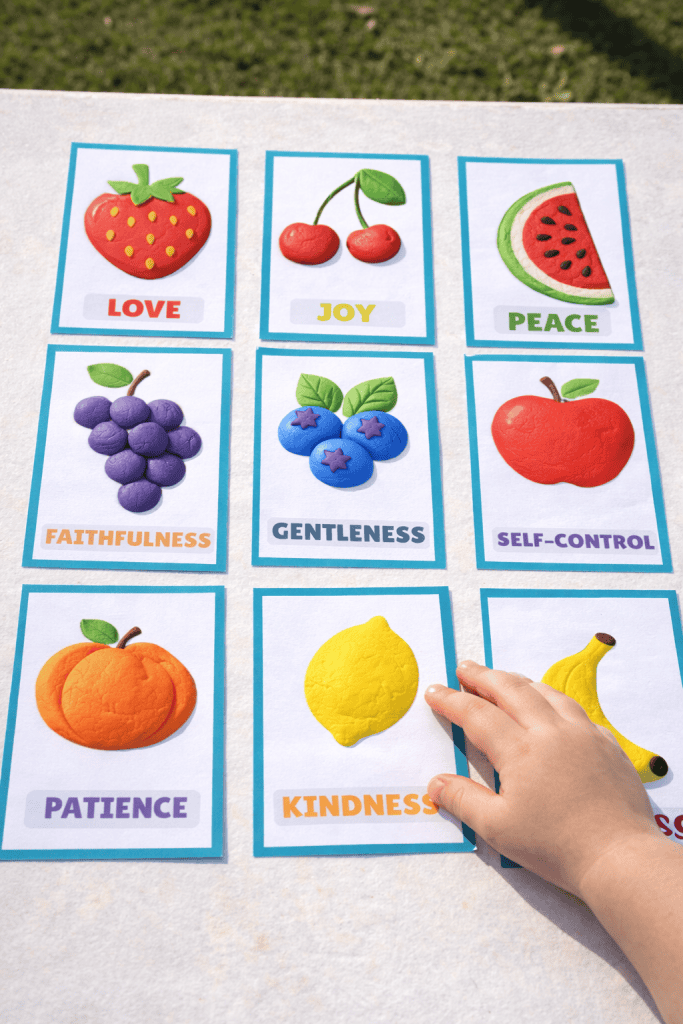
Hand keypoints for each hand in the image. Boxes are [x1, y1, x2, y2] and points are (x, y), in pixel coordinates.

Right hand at [425, 661, 660, 897]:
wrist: (619, 857)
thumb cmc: (555, 846)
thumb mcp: (498, 829)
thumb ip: (464, 801)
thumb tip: (435, 783)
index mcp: (521, 750)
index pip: (478, 715)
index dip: (453, 701)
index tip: (435, 691)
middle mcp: (551, 731)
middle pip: (512, 690)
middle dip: (484, 676)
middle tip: (464, 668)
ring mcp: (583, 733)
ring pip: (547, 692)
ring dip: (520, 681)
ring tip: (504, 679)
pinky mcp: (606, 744)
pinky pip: (576, 709)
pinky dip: (554, 699)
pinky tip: (552, 705)